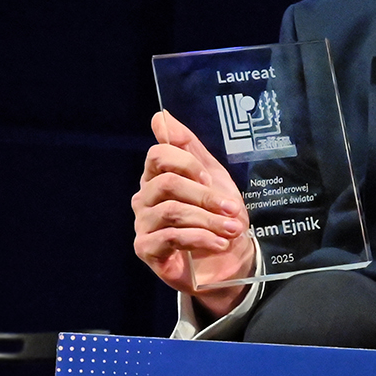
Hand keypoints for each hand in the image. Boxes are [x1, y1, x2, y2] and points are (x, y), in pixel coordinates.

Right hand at [132, 110, 256, 317]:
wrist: (228, 260)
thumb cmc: (217, 216)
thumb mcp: (212, 177)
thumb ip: (189, 147)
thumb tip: (161, 115)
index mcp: (157, 177)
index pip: (158, 155)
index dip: (187, 164)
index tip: (211, 180)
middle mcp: (145, 198)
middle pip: (167, 184)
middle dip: (205, 196)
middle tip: (232, 209)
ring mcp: (143, 224)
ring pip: (171, 212)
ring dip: (208, 220)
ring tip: (232, 229)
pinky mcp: (146, 249)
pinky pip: (170, 238)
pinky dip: (200, 239)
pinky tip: (219, 243)